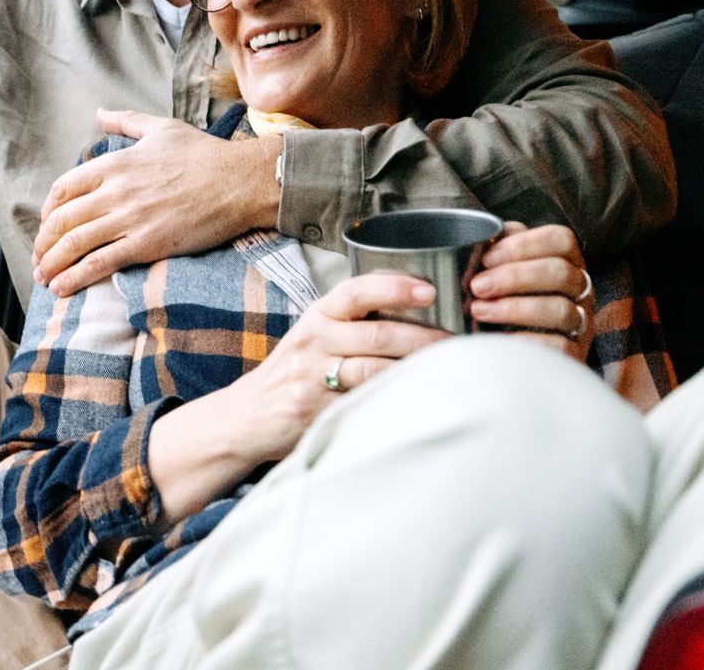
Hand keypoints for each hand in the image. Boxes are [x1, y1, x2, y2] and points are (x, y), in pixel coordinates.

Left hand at [32, 109, 281, 295]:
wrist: (240, 182)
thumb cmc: (204, 154)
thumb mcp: (161, 127)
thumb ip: (125, 121)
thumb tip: (99, 112)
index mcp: (116, 163)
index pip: (64, 188)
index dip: (49, 210)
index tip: (48, 224)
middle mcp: (116, 191)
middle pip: (62, 220)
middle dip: (43, 243)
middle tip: (38, 258)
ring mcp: (130, 219)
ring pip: (75, 244)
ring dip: (52, 264)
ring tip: (43, 277)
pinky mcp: (147, 245)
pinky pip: (100, 263)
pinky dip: (75, 277)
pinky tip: (63, 288)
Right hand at [218, 273, 450, 462]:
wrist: (246, 416)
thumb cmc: (293, 373)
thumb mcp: (315, 337)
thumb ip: (354, 324)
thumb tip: (416, 312)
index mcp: (318, 316)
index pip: (356, 291)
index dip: (394, 288)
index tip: (429, 291)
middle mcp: (314, 340)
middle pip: (378, 334)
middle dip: (424, 338)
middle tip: (458, 343)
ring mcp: (312, 377)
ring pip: (374, 369)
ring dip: (415, 370)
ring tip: (447, 371)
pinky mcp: (314, 410)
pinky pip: (363, 404)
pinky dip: (393, 401)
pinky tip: (418, 401)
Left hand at [467, 221, 593, 360]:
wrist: (507, 364)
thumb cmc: (499, 308)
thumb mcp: (498, 275)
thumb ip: (496, 253)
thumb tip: (486, 235)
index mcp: (566, 262)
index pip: (561, 239)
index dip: (525, 244)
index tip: (486, 258)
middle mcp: (581, 290)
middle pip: (561, 272)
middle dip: (514, 277)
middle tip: (477, 286)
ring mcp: (581, 324)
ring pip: (561, 309)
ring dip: (515, 308)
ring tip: (478, 311)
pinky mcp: (574, 355)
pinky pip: (559, 345)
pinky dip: (527, 340)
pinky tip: (499, 339)